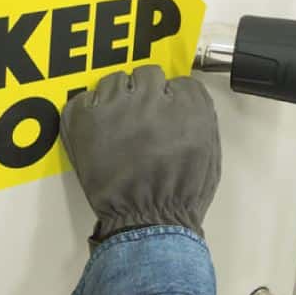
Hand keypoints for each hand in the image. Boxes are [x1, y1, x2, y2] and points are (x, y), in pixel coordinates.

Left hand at [60, 65, 220, 242]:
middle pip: (148, 74)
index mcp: (189, 106)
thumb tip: (185, 100)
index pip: (180, 81)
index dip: (174, 98)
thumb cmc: (183, 194)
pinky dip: (89, 111)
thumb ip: (202, 118)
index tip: (168, 110)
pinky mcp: (87, 119)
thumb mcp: (211, 152)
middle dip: (148, 92)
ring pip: (115, 79)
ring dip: (119, 97)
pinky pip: (84, 97)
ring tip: (119, 123)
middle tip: (144, 115)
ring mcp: (117, 106)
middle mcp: (153, 98)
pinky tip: (98, 129)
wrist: (148, 221)